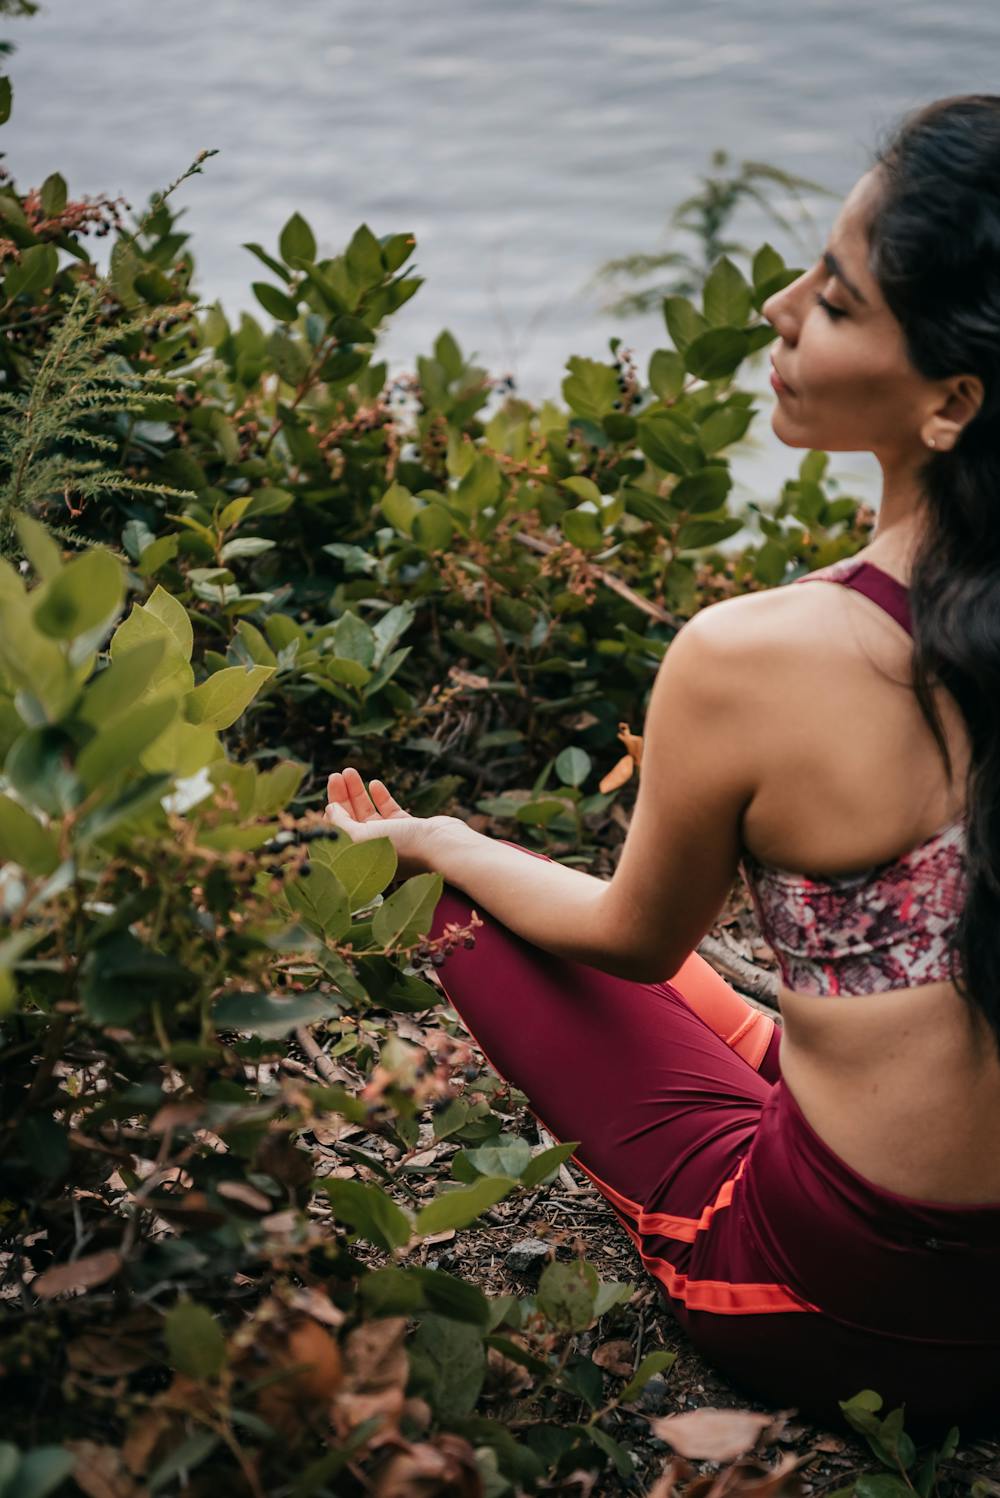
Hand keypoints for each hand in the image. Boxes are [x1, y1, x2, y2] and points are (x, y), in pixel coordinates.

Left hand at [324, 767, 452, 879]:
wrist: (441, 845)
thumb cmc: (400, 846)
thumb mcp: (359, 836)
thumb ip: (339, 823)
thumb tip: (330, 809)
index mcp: (361, 860)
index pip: (338, 835)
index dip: (330, 814)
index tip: (327, 795)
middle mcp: (375, 852)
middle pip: (352, 821)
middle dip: (342, 797)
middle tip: (335, 775)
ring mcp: (393, 840)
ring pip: (369, 813)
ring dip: (358, 792)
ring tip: (349, 771)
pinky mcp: (410, 829)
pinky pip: (390, 811)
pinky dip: (381, 797)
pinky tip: (375, 784)